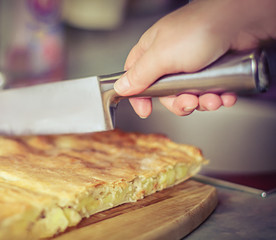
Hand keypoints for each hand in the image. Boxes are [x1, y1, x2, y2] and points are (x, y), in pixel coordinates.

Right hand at [114, 0, 275, 117]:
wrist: (242, 20)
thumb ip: (139, 75)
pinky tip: (225, 95)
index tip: (145, 111)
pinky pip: (211, 92)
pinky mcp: (214, 70)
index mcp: (152, 52)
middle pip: (166, 93)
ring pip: (190, 95)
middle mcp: (171, 59)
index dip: (139, 96)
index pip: (135, 77)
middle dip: (179, 103)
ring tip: (213, 98)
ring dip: (202, 102)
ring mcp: (193, 64)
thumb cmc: (199, 30)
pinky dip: (219, 97)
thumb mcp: (161, 56)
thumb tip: (120, 88)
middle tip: (190, 102)